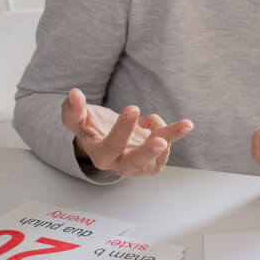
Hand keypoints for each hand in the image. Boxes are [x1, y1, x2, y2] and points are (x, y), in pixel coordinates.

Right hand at [61, 87, 192, 176]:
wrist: (108, 135)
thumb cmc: (91, 126)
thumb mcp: (77, 118)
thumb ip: (73, 109)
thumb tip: (74, 93)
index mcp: (100, 156)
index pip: (111, 147)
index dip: (122, 129)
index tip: (133, 107)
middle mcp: (120, 164)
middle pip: (135, 162)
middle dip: (148, 152)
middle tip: (161, 142)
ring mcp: (139, 165)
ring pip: (159, 154)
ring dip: (173, 137)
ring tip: (186, 124)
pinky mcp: (154, 161)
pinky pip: (166, 146)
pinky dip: (166, 130)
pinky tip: (149, 121)